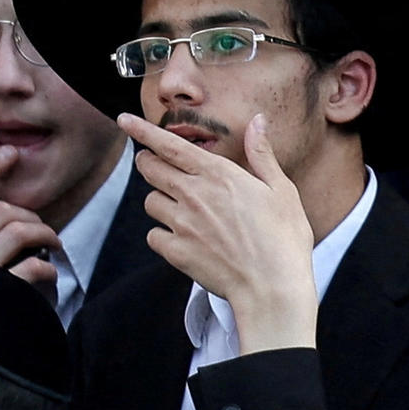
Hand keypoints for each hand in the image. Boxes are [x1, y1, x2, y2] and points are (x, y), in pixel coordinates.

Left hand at [125, 111, 321, 353]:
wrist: (272, 289)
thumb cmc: (283, 239)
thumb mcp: (281, 190)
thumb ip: (262, 154)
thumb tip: (258, 121)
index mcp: (218, 174)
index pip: (170, 145)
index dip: (143, 131)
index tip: (125, 120)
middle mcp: (194, 194)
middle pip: (150, 169)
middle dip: (148, 162)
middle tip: (155, 165)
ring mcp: (182, 224)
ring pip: (150, 202)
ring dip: (159, 200)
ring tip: (180, 208)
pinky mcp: (176, 252)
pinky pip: (153, 235)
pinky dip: (162, 234)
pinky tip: (181, 238)